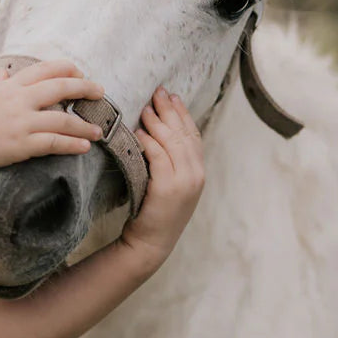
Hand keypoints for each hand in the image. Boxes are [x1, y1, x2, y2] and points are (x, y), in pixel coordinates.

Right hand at [0, 61, 104, 178]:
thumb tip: (2, 73)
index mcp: (7, 86)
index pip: (43, 70)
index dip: (65, 68)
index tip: (78, 70)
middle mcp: (18, 100)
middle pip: (60, 87)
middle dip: (84, 88)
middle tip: (100, 92)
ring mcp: (20, 122)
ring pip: (62, 119)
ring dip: (84, 124)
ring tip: (98, 130)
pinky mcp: (20, 145)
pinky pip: (53, 142)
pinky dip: (72, 144)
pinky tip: (85, 146)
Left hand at [120, 87, 204, 271]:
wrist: (151, 243)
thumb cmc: (154, 214)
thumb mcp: (169, 185)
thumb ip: (170, 162)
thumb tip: (158, 134)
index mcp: (198, 172)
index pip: (193, 135)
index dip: (183, 114)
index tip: (172, 97)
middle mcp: (196, 174)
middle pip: (184, 134)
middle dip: (170, 111)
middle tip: (158, 93)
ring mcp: (184, 181)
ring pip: (172, 142)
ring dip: (158, 122)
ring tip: (146, 108)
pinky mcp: (168, 188)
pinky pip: (159, 157)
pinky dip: (149, 142)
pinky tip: (139, 132)